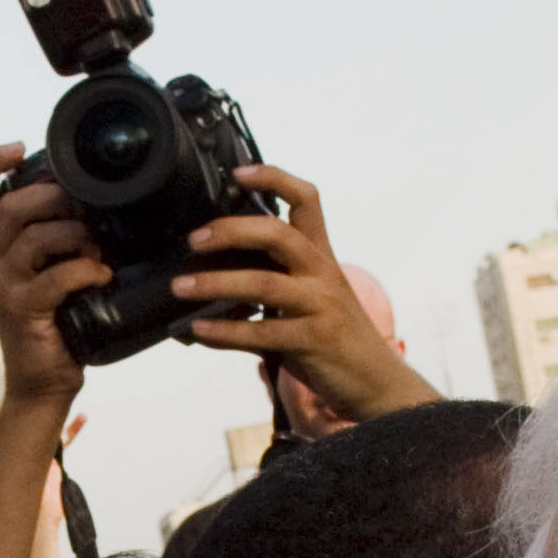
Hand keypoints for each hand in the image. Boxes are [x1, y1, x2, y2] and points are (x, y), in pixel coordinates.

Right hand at [0, 146, 93, 411]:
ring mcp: (2, 287)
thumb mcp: (48, 270)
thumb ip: (54, 237)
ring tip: (97, 248)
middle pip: (8, 207)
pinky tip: (101, 275)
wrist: (42, 381)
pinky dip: (84, 270)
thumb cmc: (54, 321)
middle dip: (52, 198)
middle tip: (84, 208)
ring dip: (74, 235)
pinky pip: (54, 277)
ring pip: (32, 238)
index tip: (20, 148)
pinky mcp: (22, 310)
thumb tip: (88, 200)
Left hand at [171, 169, 437, 425]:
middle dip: (231, 230)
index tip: (237, 174)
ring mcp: (320, 305)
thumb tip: (210, 279)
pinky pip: (263, 333)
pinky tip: (199, 331)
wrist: (376, 383)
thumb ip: (271, 281)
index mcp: (320, 256)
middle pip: (277, 233)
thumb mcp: (309, 299)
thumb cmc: (333, 339)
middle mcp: (322, 273)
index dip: (273, 179)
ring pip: (263, 284)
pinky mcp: (314, 340)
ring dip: (215, 283)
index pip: (305, 200)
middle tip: (194, 239)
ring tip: (181, 287)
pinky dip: (226, 332)